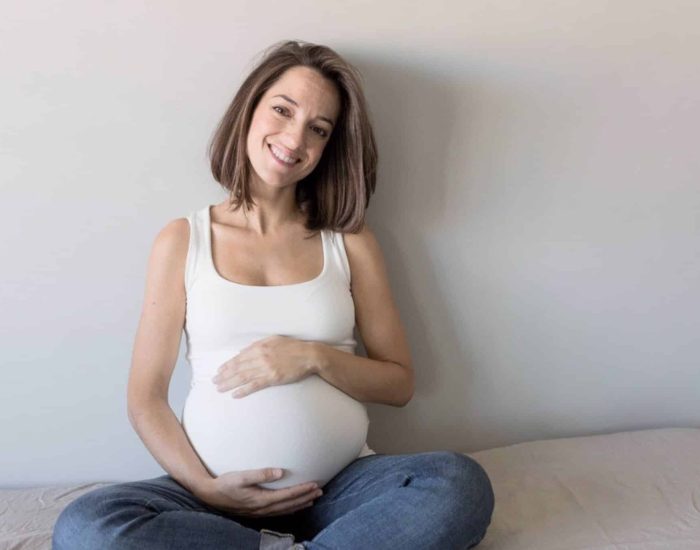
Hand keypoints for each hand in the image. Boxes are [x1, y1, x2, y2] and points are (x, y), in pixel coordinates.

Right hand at [197, 468, 322, 517]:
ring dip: (300, 504)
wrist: (210, 495)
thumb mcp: (242, 476)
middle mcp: (262, 508)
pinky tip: (293, 506)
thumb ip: (261, 474)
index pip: (288, 496)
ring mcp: (259, 512)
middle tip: (320, 491)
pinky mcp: (255, 511)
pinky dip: (289, 509)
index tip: (315, 485)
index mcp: (261, 500)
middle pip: (289, 504)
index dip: (302, 491)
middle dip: (306, 498)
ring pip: (285, 510)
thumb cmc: (226, 483)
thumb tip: (281, 472)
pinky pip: (278, 512)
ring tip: (312, 499)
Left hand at [212, 336, 317, 397]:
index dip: (227, 365)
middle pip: (238, 368)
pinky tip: (235, 395)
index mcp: (259, 347)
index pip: (239, 357)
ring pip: (243, 377)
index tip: (219, 371)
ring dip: (229, 383)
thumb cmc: (292, 347)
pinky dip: (243, 390)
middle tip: (214, 382)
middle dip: (224, 375)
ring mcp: (266, 368)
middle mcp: (260, 357)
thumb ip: (257, 344)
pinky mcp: (272, 378)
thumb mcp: (273, 340)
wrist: (308, 355)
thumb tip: (243, 351)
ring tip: (220, 388)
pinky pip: (254, 385)